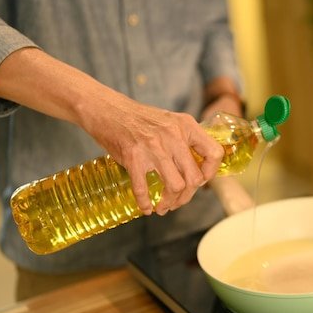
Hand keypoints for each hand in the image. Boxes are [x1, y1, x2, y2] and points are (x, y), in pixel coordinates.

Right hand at [0, 48, 224, 215]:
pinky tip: (144, 207)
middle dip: (185, 198)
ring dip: (168, 204)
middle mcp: (173, 133)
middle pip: (193, 179)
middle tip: (173, 204)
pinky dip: (146, 201)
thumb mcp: (165, 125)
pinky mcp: (132, 153)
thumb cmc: (132, 119)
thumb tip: (197, 174)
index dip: (210, 176)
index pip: (214, 156)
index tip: (198, 185)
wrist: (98, 105)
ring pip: (174, 186)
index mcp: (185, 125)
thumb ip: (182, 143)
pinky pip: (146, 187)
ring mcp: (153, 144)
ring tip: (159, 207)